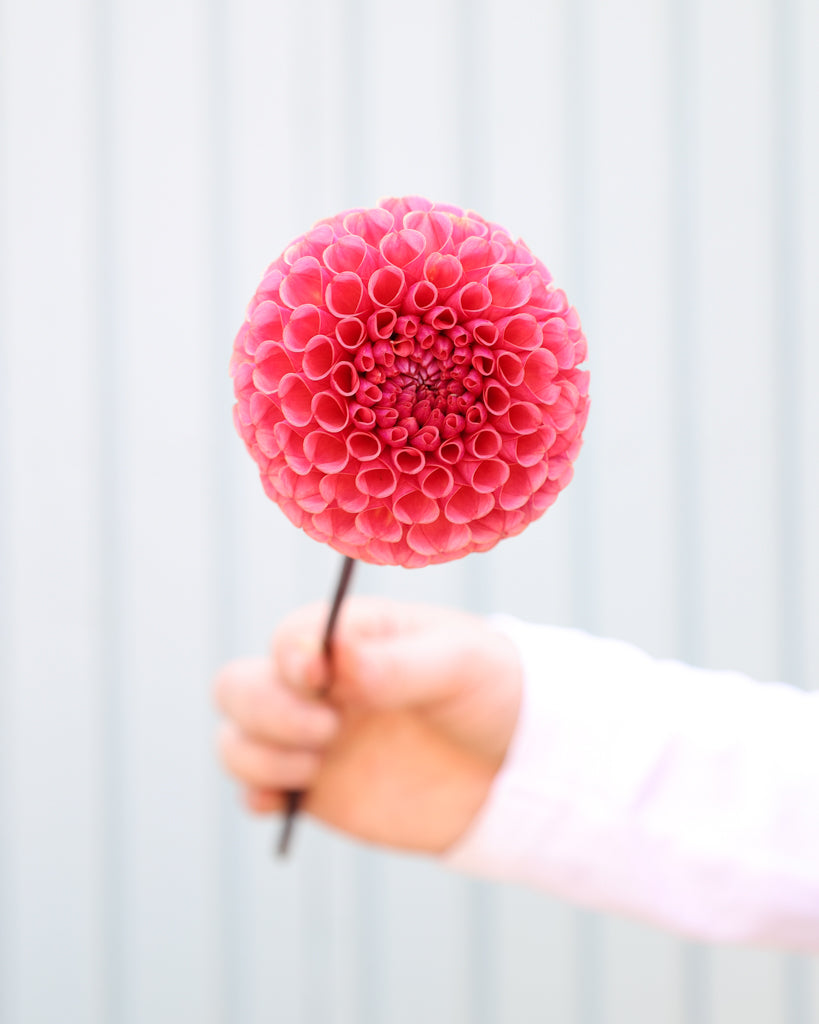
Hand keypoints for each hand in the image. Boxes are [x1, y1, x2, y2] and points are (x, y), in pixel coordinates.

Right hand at [214, 597, 522, 852]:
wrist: (515, 764)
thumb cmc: (490, 690)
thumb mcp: (460, 664)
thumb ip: (398, 663)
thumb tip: (336, 659)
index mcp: (350, 638)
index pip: (290, 639)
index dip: (292, 659)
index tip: (322, 680)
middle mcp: (319, 685)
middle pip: (238, 686)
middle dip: (266, 710)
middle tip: (329, 733)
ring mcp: (311, 738)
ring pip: (236, 739)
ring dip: (259, 756)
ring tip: (319, 766)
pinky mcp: (315, 788)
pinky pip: (257, 791)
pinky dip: (256, 796)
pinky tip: (284, 803)